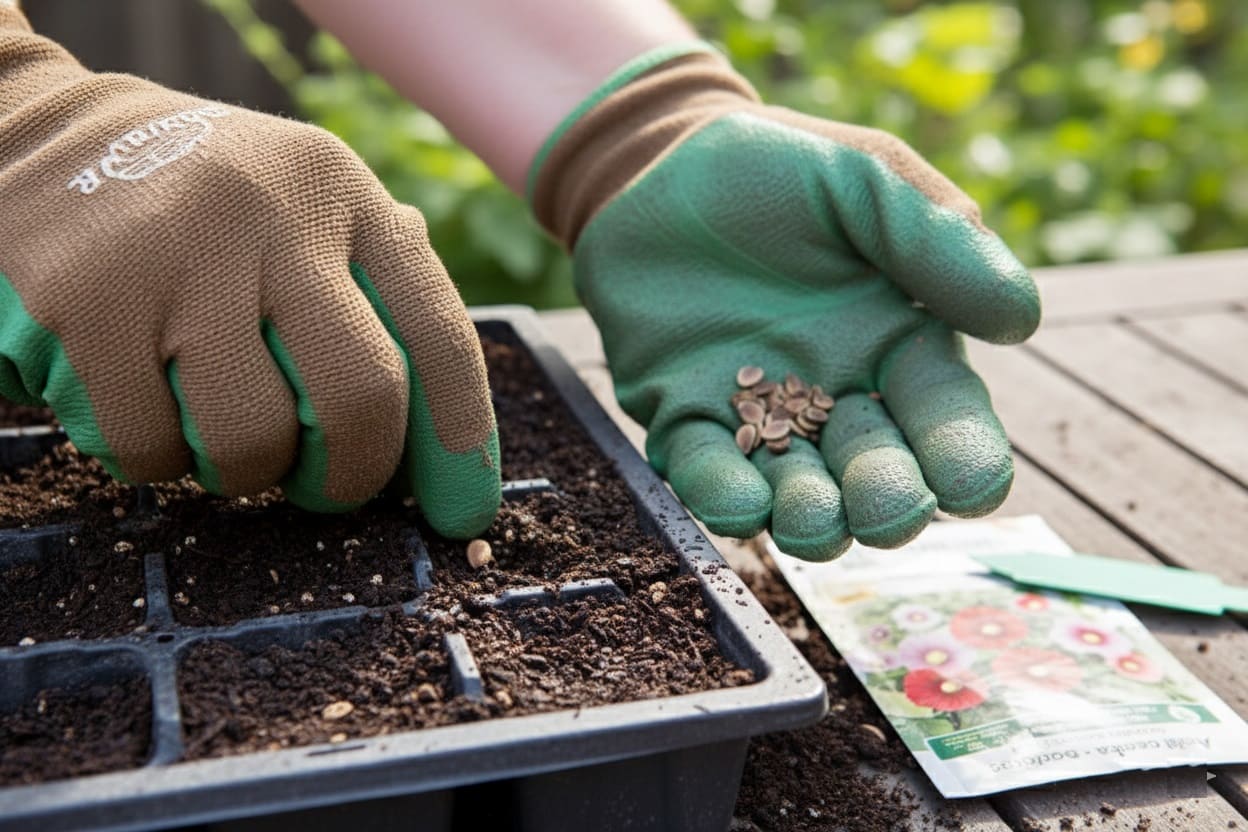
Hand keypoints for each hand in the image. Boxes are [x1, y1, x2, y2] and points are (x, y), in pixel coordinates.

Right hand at [0, 9, 498, 536]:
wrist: (29, 136)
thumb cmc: (197, 205)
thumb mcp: (300, 207)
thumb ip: (375, 290)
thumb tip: (442, 427)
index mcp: (342, 192)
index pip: (437, 332)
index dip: (461, 440)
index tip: (462, 510)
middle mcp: (271, 212)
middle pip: (360, 397)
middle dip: (352, 474)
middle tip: (325, 487)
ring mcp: (174, 254)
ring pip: (250, 441)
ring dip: (241, 470)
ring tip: (216, 426)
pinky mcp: (84, 302)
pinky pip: (148, 448)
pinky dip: (155, 461)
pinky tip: (143, 408)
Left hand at [530, 45, 1039, 559]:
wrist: (661, 163)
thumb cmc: (778, 167)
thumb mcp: (866, 179)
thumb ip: (937, 240)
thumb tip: (1022, 318)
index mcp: (901, 341)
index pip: (947, 418)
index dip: (967, 460)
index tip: (973, 488)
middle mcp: (838, 393)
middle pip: (878, 473)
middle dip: (889, 502)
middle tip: (886, 510)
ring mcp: (759, 414)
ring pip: (797, 493)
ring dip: (810, 519)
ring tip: (812, 519)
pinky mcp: (683, 416)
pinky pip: (706, 471)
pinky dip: (722, 495)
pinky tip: (738, 500)